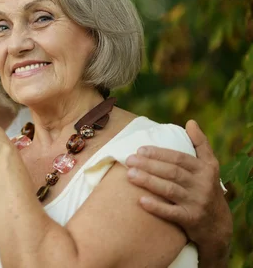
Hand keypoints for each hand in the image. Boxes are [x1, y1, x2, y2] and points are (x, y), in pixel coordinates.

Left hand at [125, 120, 231, 262]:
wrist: (218, 224)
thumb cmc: (206, 188)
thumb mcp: (210, 166)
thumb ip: (200, 143)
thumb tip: (190, 122)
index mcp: (205, 169)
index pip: (179, 158)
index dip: (159, 153)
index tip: (140, 150)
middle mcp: (202, 185)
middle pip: (172, 172)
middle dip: (149, 165)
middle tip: (129, 160)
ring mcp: (196, 203)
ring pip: (169, 190)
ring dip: (148, 182)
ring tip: (129, 175)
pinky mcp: (191, 220)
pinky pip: (171, 213)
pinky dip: (156, 207)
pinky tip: (141, 201)